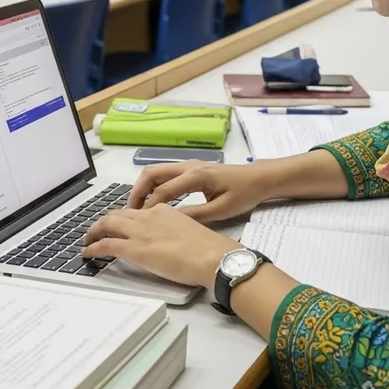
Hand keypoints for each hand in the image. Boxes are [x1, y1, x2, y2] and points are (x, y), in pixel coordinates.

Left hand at [81, 204, 238, 288]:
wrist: (211, 256)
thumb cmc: (207, 248)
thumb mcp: (189, 230)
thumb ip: (174, 230)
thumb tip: (168, 240)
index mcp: (164, 210)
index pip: (136, 211)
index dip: (124, 218)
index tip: (120, 225)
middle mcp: (149, 216)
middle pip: (118, 214)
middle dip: (104, 222)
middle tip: (97, 231)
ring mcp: (140, 231)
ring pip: (107, 224)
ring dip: (94, 231)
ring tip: (87, 240)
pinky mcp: (134, 249)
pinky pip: (105, 244)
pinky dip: (93, 247)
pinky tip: (87, 252)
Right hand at [127, 160, 268, 221]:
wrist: (258, 178)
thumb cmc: (243, 194)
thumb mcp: (221, 210)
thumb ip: (195, 215)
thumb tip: (171, 222)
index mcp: (196, 176)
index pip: (164, 190)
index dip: (149, 206)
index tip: (138, 222)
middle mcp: (189, 166)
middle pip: (152, 173)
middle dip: (137, 191)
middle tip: (130, 212)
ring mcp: (189, 165)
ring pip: (156, 171)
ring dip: (144, 187)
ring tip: (138, 209)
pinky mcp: (191, 168)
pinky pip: (165, 174)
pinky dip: (153, 185)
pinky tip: (153, 202)